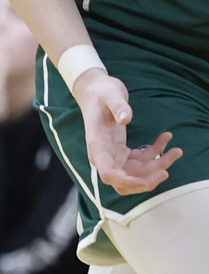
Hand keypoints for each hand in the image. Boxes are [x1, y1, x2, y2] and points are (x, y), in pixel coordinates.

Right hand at [76, 68, 181, 195]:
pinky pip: (140, 160)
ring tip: (176, 151)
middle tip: (166, 171)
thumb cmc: (101, 92)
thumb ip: (118, 106)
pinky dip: (155, 153)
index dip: (127, 183)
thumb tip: (126, 119)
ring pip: (136, 173)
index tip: (147, 182)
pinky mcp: (122, 150)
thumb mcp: (110, 95)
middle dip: (145, 181)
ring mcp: (113, 154)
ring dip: (157, 166)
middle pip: (124, 181)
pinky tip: (166, 138)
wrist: (95, 90)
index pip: (109, 174)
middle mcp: (104, 155)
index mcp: (98, 146)